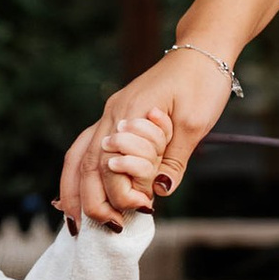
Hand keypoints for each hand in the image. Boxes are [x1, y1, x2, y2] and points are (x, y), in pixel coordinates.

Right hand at [59, 46, 238, 230]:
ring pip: (80, 157)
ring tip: (76, 223)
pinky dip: (81, 175)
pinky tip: (80, 194)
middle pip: (87, 164)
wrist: (202, 51)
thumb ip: (174, 159)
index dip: (123, 192)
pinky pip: (87, 149)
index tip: (144, 209)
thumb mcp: (196, 123)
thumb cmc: (203, 83)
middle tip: (107, 229)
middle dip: (91, 201)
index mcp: (130, 113)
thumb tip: (158, 192)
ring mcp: (111, 115)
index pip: (113, 164)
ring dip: (75, 191)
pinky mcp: (117, 118)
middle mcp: (113, 114)